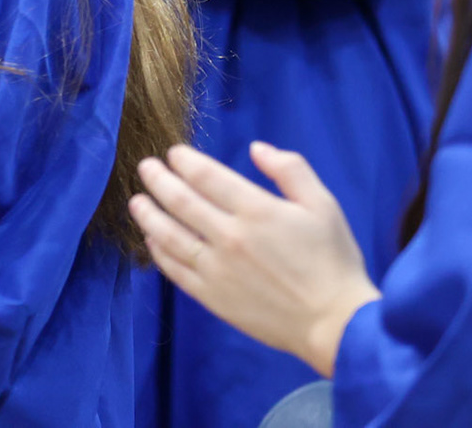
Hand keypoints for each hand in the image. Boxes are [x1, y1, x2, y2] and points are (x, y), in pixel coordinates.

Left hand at [130, 142, 380, 377]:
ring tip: (136, 200)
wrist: (335, 324)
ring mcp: (218, 269)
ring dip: (149, 214)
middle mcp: (231, 237)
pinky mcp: (213, 297)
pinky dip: (159, 252)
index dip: (185, 161)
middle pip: (181, 202)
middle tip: (145, 167)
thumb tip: (257, 148)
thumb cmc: (333, 261)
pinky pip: (176, 270)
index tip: (173, 154)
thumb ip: (291, 170)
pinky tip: (151, 239)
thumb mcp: (323, 205)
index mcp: (257, 211)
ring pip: (169, 235)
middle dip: (158, 180)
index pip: (207, 177)